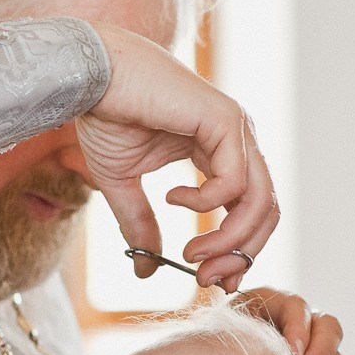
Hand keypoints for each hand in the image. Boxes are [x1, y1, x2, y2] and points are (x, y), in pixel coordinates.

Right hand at [79, 24, 278, 291]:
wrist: (90, 74)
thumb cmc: (105, 115)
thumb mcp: (122, 184)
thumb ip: (141, 225)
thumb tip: (146, 273)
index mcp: (218, 151)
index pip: (249, 209)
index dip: (236, 251)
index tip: (208, 279)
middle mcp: (235, 140)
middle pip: (264, 211)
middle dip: (239, 255)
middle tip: (206, 279)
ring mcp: (235, 128)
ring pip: (258, 202)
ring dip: (227, 240)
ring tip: (192, 255)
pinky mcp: (224, 120)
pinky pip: (234, 181)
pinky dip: (205, 204)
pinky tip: (173, 198)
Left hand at [235, 288, 344, 354]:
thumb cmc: (217, 348)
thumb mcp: (224, 334)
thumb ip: (241, 336)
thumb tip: (261, 352)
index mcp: (272, 302)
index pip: (297, 306)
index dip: (298, 329)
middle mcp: (296, 318)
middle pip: (327, 324)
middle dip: (320, 351)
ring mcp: (310, 340)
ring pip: (334, 347)